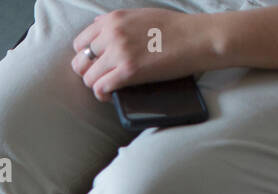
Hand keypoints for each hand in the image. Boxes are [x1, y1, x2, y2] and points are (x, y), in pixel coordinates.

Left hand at [72, 9, 217, 100]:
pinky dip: (102, 95)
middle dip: (87, 72)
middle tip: (101, 77)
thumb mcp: (140, 15)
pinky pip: (100, 88)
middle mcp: (112, 34)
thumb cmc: (174, 28)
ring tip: (108, 87)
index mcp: (113, 20)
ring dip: (96, 85)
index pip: (80, 42)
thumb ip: (117, 23)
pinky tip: (111, 95)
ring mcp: (119, 52)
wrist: (198, 38)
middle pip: (80, 61)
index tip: (96, 63)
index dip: (86, 56)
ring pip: (88, 78)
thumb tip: (97, 27)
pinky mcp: (128, 71)